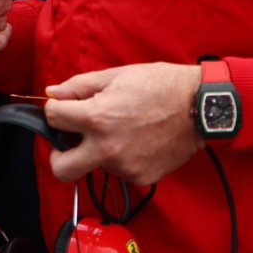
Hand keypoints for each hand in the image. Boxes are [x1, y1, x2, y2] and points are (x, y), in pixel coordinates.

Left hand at [44, 63, 203, 185]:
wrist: (200, 106)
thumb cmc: (160, 85)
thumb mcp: (116, 75)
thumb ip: (79, 86)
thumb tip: (53, 93)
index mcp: (97, 117)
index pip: (52, 119)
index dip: (55, 109)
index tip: (63, 108)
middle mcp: (107, 147)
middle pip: (61, 169)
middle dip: (57, 155)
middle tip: (69, 142)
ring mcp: (124, 166)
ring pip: (94, 167)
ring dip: (97, 151)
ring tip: (121, 130)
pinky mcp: (141, 177)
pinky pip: (119, 171)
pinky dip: (122, 158)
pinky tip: (137, 140)